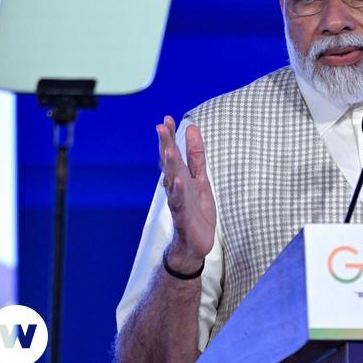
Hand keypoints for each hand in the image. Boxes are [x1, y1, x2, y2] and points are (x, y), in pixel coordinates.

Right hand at [157, 116, 215, 268]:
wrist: (195, 243)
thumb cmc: (196, 210)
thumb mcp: (200, 178)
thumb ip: (196, 155)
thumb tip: (192, 128)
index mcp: (180, 177)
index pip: (173, 154)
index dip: (170, 137)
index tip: (166, 119)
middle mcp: (176, 187)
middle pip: (170, 163)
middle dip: (166, 144)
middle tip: (161, 126)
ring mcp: (178, 201)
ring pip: (172, 181)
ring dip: (170, 165)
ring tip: (170, 148)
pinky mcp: (183, 217)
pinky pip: (179, 203)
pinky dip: (178, 192)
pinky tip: (178, 181)